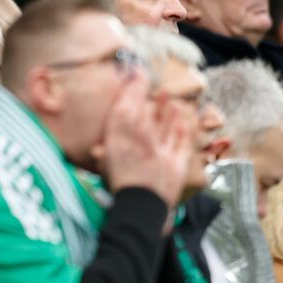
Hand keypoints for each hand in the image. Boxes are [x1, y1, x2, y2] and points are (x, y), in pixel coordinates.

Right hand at [97, 73, 192, 208]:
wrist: (139, 209)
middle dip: (144, 90)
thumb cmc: (116, 189)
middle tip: (145, 76)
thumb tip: (97, 148)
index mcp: (119, 138)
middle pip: (143, 108)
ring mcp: (160, 148)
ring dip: (166, 106)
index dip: (130, 87)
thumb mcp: (103, 166)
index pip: (125, 105)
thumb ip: (102, 153)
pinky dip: (183, 127)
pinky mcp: (177, 160)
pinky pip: (182, 139)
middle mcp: (140, 138)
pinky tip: (184, 117)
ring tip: (167, 94)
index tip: (134, 73)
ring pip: (165, 120)